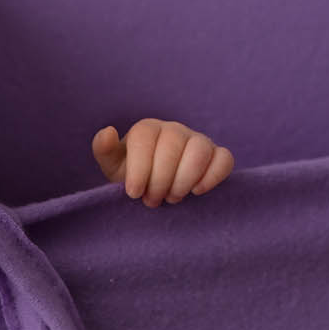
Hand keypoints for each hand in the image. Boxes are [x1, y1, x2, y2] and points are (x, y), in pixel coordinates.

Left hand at [92, 119, 233, 206]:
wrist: (156, 189)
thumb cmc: (132, 176)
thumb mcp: (112, 167)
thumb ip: (104, 150)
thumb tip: (107, 132)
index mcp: (147, 129)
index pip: (145, 136)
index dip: (139, 167)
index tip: (133, 193)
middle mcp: (174, 130)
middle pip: (172, 144)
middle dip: (160, 179)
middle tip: (152, 201)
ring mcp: (198, 141)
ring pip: (200, 150)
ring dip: (184, 180)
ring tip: (172, 197)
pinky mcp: (217, 155)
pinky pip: (224, 159)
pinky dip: (212, 176)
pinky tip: (197, 191)